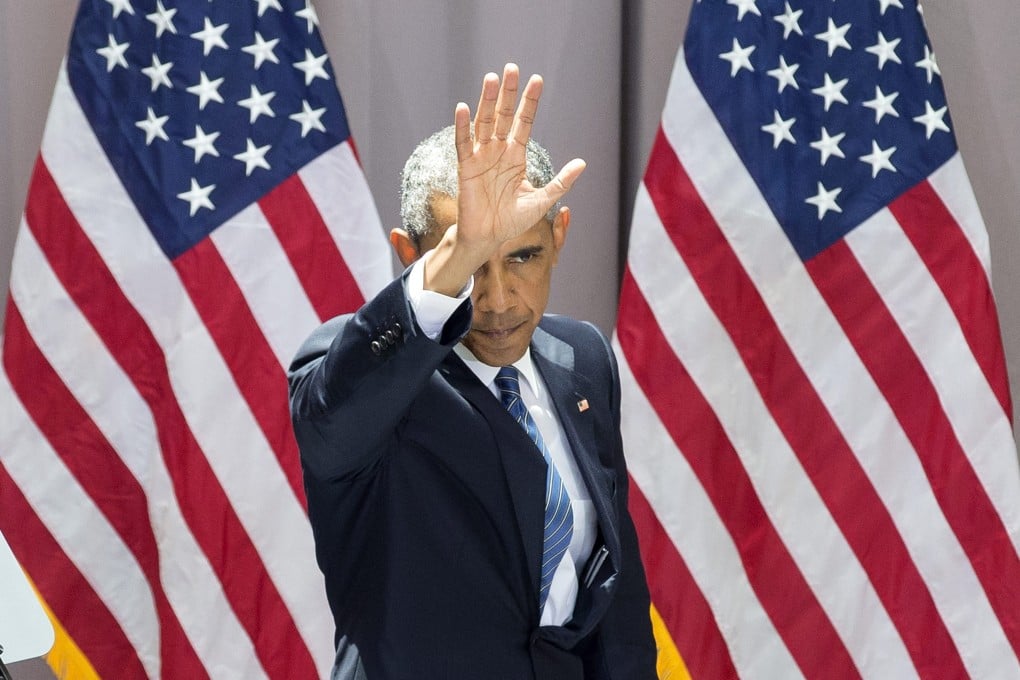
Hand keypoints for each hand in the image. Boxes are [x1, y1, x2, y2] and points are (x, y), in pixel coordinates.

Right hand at [453, 64, 585, 256]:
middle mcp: (498, 150)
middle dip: (507, 92)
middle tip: (511, 68)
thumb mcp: (542, 200)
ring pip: (483, 123)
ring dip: (486, 101)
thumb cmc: (512, 220)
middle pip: (502, 115)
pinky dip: (463, 126)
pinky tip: (464, 107)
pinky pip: (464, 143)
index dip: (530, 102)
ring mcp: (481, 157)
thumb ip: (560, 182)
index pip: (524, 122)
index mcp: (516, 155)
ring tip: (491, 79)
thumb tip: (582, 163)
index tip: (537, 80)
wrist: (489, 238)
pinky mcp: (466, 167)